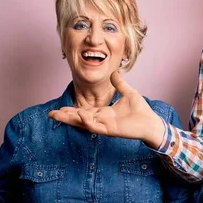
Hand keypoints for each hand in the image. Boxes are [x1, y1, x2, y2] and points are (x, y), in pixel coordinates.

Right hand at [48, 72, 164, 146]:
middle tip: (51, 114)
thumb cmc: (141, 111)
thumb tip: (114, 72)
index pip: (84, 112)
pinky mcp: (111, 130)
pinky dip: (87, 120)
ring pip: (84, 123)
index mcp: (104, 113)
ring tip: (58, 114)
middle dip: (65, 116)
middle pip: (79, 119)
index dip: (72, 110)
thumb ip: (120, 84)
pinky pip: (96, 126)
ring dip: (71, 119)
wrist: (151, 122)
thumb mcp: (128, 93)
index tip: (60, 108)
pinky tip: (80, 114)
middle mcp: (102, 120)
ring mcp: (105, 126)